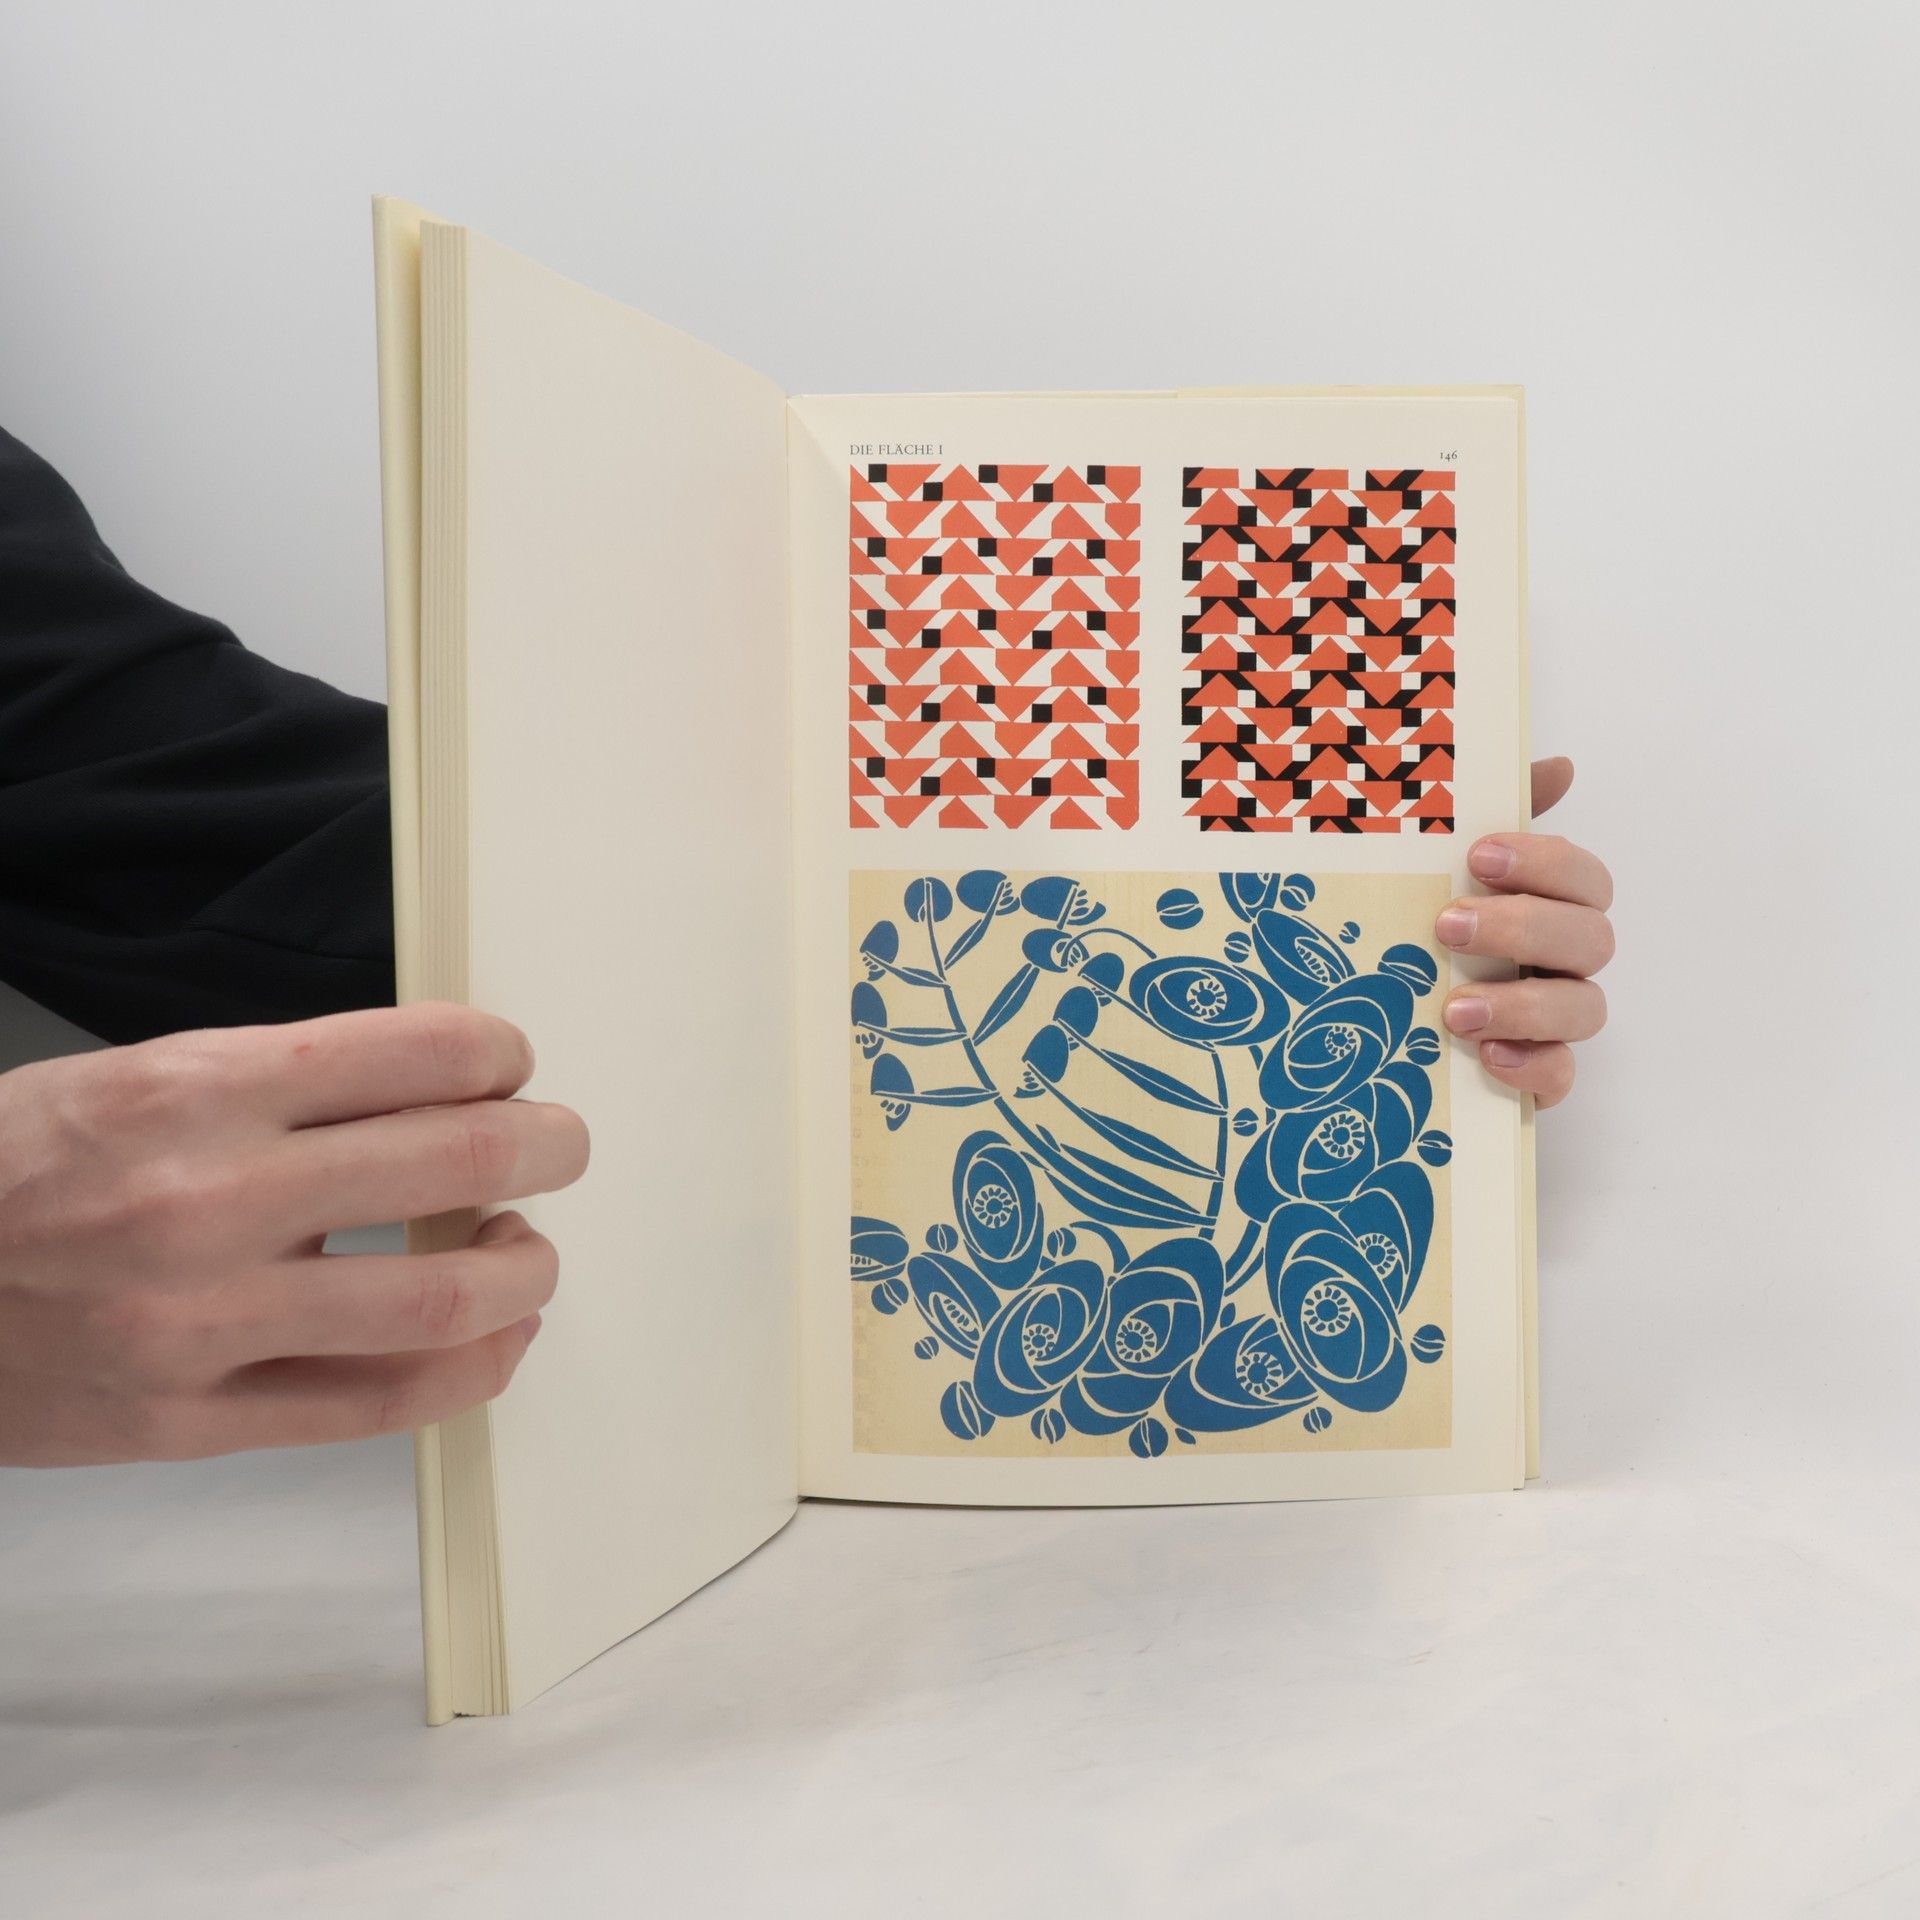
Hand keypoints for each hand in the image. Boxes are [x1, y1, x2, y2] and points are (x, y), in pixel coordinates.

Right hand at [0, 1004, 588, 1465]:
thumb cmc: (18, 1171)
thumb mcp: (142, 1077)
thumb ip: (289, 1082)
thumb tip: (443, 1086)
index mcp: (198, 1088)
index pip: (419, 1051)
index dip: (499, 1053)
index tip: (511, 1064)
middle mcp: (210, 1198)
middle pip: (459, 1157)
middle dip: (547, 1144)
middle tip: (560, 1144)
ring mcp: (205, 1323)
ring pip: (445, 1298)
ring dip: (529, 1266)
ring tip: (528, 1244)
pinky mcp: (194, 1422)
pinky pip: (382, 1408)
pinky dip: (472, 1369)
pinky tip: (496, 1337)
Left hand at [1434, 756, 1613, 1108]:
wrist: (1377, 1025)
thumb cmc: (1422, 929)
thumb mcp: (1440, 867)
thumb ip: (1493, 814)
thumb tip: (1560, 766)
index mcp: (1549, 906)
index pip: (1584, 878)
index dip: (1544, 862)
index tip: (1477, 855)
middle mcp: (1562, 960)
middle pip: (1590, 938)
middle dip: (1523, 928)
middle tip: (1448, 926)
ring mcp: (1555, 1021)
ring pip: (1585, 1008)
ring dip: (1524, 1004)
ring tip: (1456, 1010)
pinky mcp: (1538, 1076)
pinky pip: (1562, 1077)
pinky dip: (1534, 1067)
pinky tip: (1488, 1058)